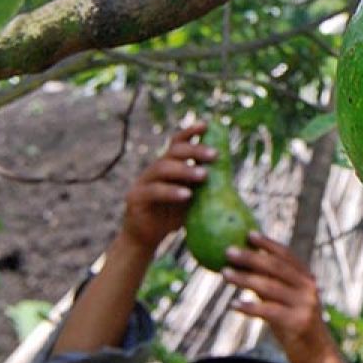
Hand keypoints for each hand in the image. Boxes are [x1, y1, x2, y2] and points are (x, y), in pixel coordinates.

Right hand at [118, 122, 216, 252]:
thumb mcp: (191, 198)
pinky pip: (154, 191)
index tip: (207, 125)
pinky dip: (171, 191)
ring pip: (163, 168)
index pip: (177, 143)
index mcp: (168, 165)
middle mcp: (154, 169)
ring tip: (204, 175)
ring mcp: (143, 182)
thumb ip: (201, 185)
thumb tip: (228, 171)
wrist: (145, 238)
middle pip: (173, 152)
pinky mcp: (135, 198)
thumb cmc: (172, 216)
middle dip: (195, 150)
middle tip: (215, 155)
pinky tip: (186, 195)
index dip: (190, 132)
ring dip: (185, 170)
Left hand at [222, 234, 339, 362]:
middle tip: (228, 251)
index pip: (286, 255)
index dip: (268, 243)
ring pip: (269, 287)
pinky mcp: (297, 323)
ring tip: (225, 274)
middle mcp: (308, 288)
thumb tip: (244, 267)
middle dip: (250, 257)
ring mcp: (304, 305)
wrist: (318, 356)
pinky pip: (268, 311)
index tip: (248, 234)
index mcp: (306, 279)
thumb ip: (271, 285)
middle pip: (275, 267)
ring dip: (244, 279)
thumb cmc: (296, 326)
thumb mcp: (286, 302)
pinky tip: (234, 304)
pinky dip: (250, 307)